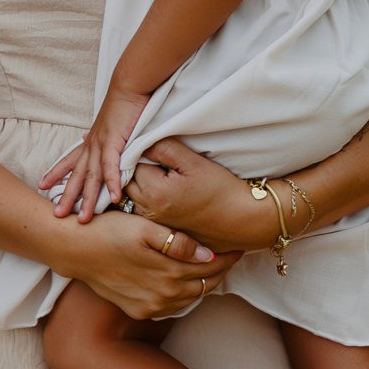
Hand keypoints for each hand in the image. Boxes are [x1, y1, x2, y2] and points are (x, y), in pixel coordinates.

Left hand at [44, 88, 149, 222]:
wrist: (130, 87)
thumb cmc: (122, 104)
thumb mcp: (108, 125)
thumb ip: (101, 137)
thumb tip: (88, 138)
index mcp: (90, 141)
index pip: (68, 161)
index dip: (56, 174)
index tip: (42, 186)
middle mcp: (92, 145)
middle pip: (77, 176)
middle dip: (67, 197)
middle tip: (57, 215)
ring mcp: (102, 144)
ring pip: (92, 177)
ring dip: (89, 199)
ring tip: (84, 219)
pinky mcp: (116, 142)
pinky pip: (112, 167)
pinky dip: (113, 183)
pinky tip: (115, 198)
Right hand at [55, 209, 227, 321]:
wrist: (76, 250)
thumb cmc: (110, 230)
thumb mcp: (144, 228)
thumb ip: (177, 243)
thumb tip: (206, 254)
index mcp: (169, 273)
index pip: (211, 267)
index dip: (228, 256)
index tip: (239, 245)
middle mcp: (163, 295)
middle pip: (204, 285)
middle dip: (221, 270)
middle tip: (233, 255)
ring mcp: (150, 306)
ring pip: (190, 298)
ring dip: (204, 283)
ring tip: (215, 267)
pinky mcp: (139, 311)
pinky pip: (172, 307)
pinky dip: (185, 295)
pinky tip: (187, 283)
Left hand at [121, 137, 279, 254]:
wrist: (241, 220)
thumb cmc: (221, 189)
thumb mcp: (194, 162)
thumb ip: (164, 148)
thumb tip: (142, 140)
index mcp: (154, 191)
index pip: (131, 162)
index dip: (141, 150)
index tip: (155, 147)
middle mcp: (148, 210)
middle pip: (127, 180)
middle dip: (136, 167)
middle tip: (158, 159)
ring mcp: (153, 222)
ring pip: (132, 195)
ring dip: (140, 182)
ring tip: (162, 174)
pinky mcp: (161, 229)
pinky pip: (142, 208)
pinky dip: (146, 197)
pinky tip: (164, 191)